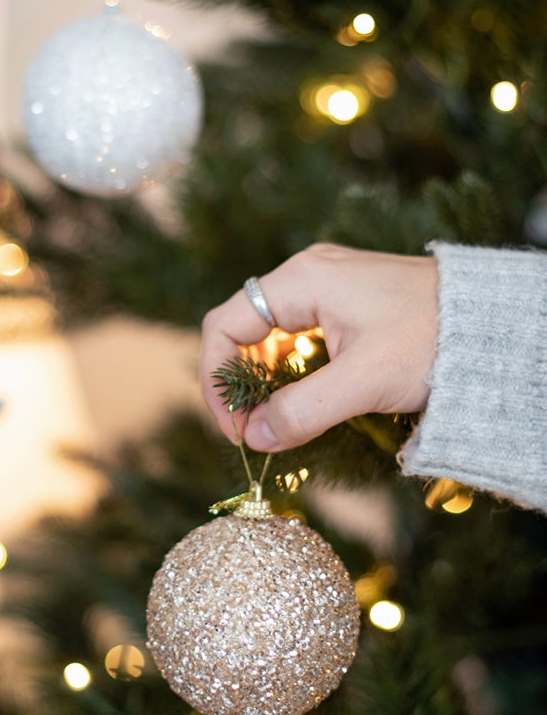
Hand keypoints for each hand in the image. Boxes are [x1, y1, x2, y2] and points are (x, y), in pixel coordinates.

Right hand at [199, 243, 438, 450]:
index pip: (224, 326)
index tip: (236, 429)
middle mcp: (306, 276)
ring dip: (264, 383)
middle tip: (253, 434)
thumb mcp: (364, 382)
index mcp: (302, 280)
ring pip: (269, 339)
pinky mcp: (345, 308)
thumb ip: (302, 411)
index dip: (217, 380)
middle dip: (240, 385)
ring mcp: (326, 289)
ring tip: (276, 424)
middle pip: (242, 332)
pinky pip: (297, 341)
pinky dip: (289, 376)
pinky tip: (300, 404)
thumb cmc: (435, 340)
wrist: (496, 324)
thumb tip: (254, 438)